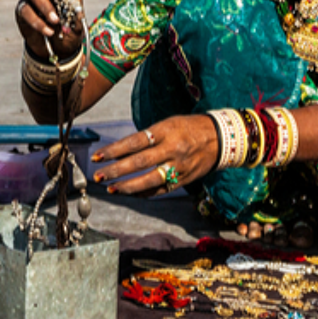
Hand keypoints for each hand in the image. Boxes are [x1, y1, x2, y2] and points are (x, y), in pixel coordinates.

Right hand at [15, 0, 83, 61]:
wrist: (58, 47)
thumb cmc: (69, 30)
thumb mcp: (78, 24)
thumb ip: (76, 16)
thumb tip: (75, 11)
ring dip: (44, 3)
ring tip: (55, 20)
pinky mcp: (23, 8)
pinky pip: (26, 9)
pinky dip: (37, 21)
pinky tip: (48, 31)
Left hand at [88, 114, 220, 195]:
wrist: (220, 138)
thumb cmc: (188, 128)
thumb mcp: (167, 124)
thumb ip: (146, 137)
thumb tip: (119, 152)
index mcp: (166, 131)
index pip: (135, 142)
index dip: (114, 150)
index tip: (97, 156)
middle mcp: (173, 149)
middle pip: (140, 162)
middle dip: (116, 171)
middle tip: (98, 176)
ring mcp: (179, 167)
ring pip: (150, 180)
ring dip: (128, 187)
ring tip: (111, 188)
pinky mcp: (184, 180)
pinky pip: (161, 190)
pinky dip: (144, 193)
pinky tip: (129, 193)